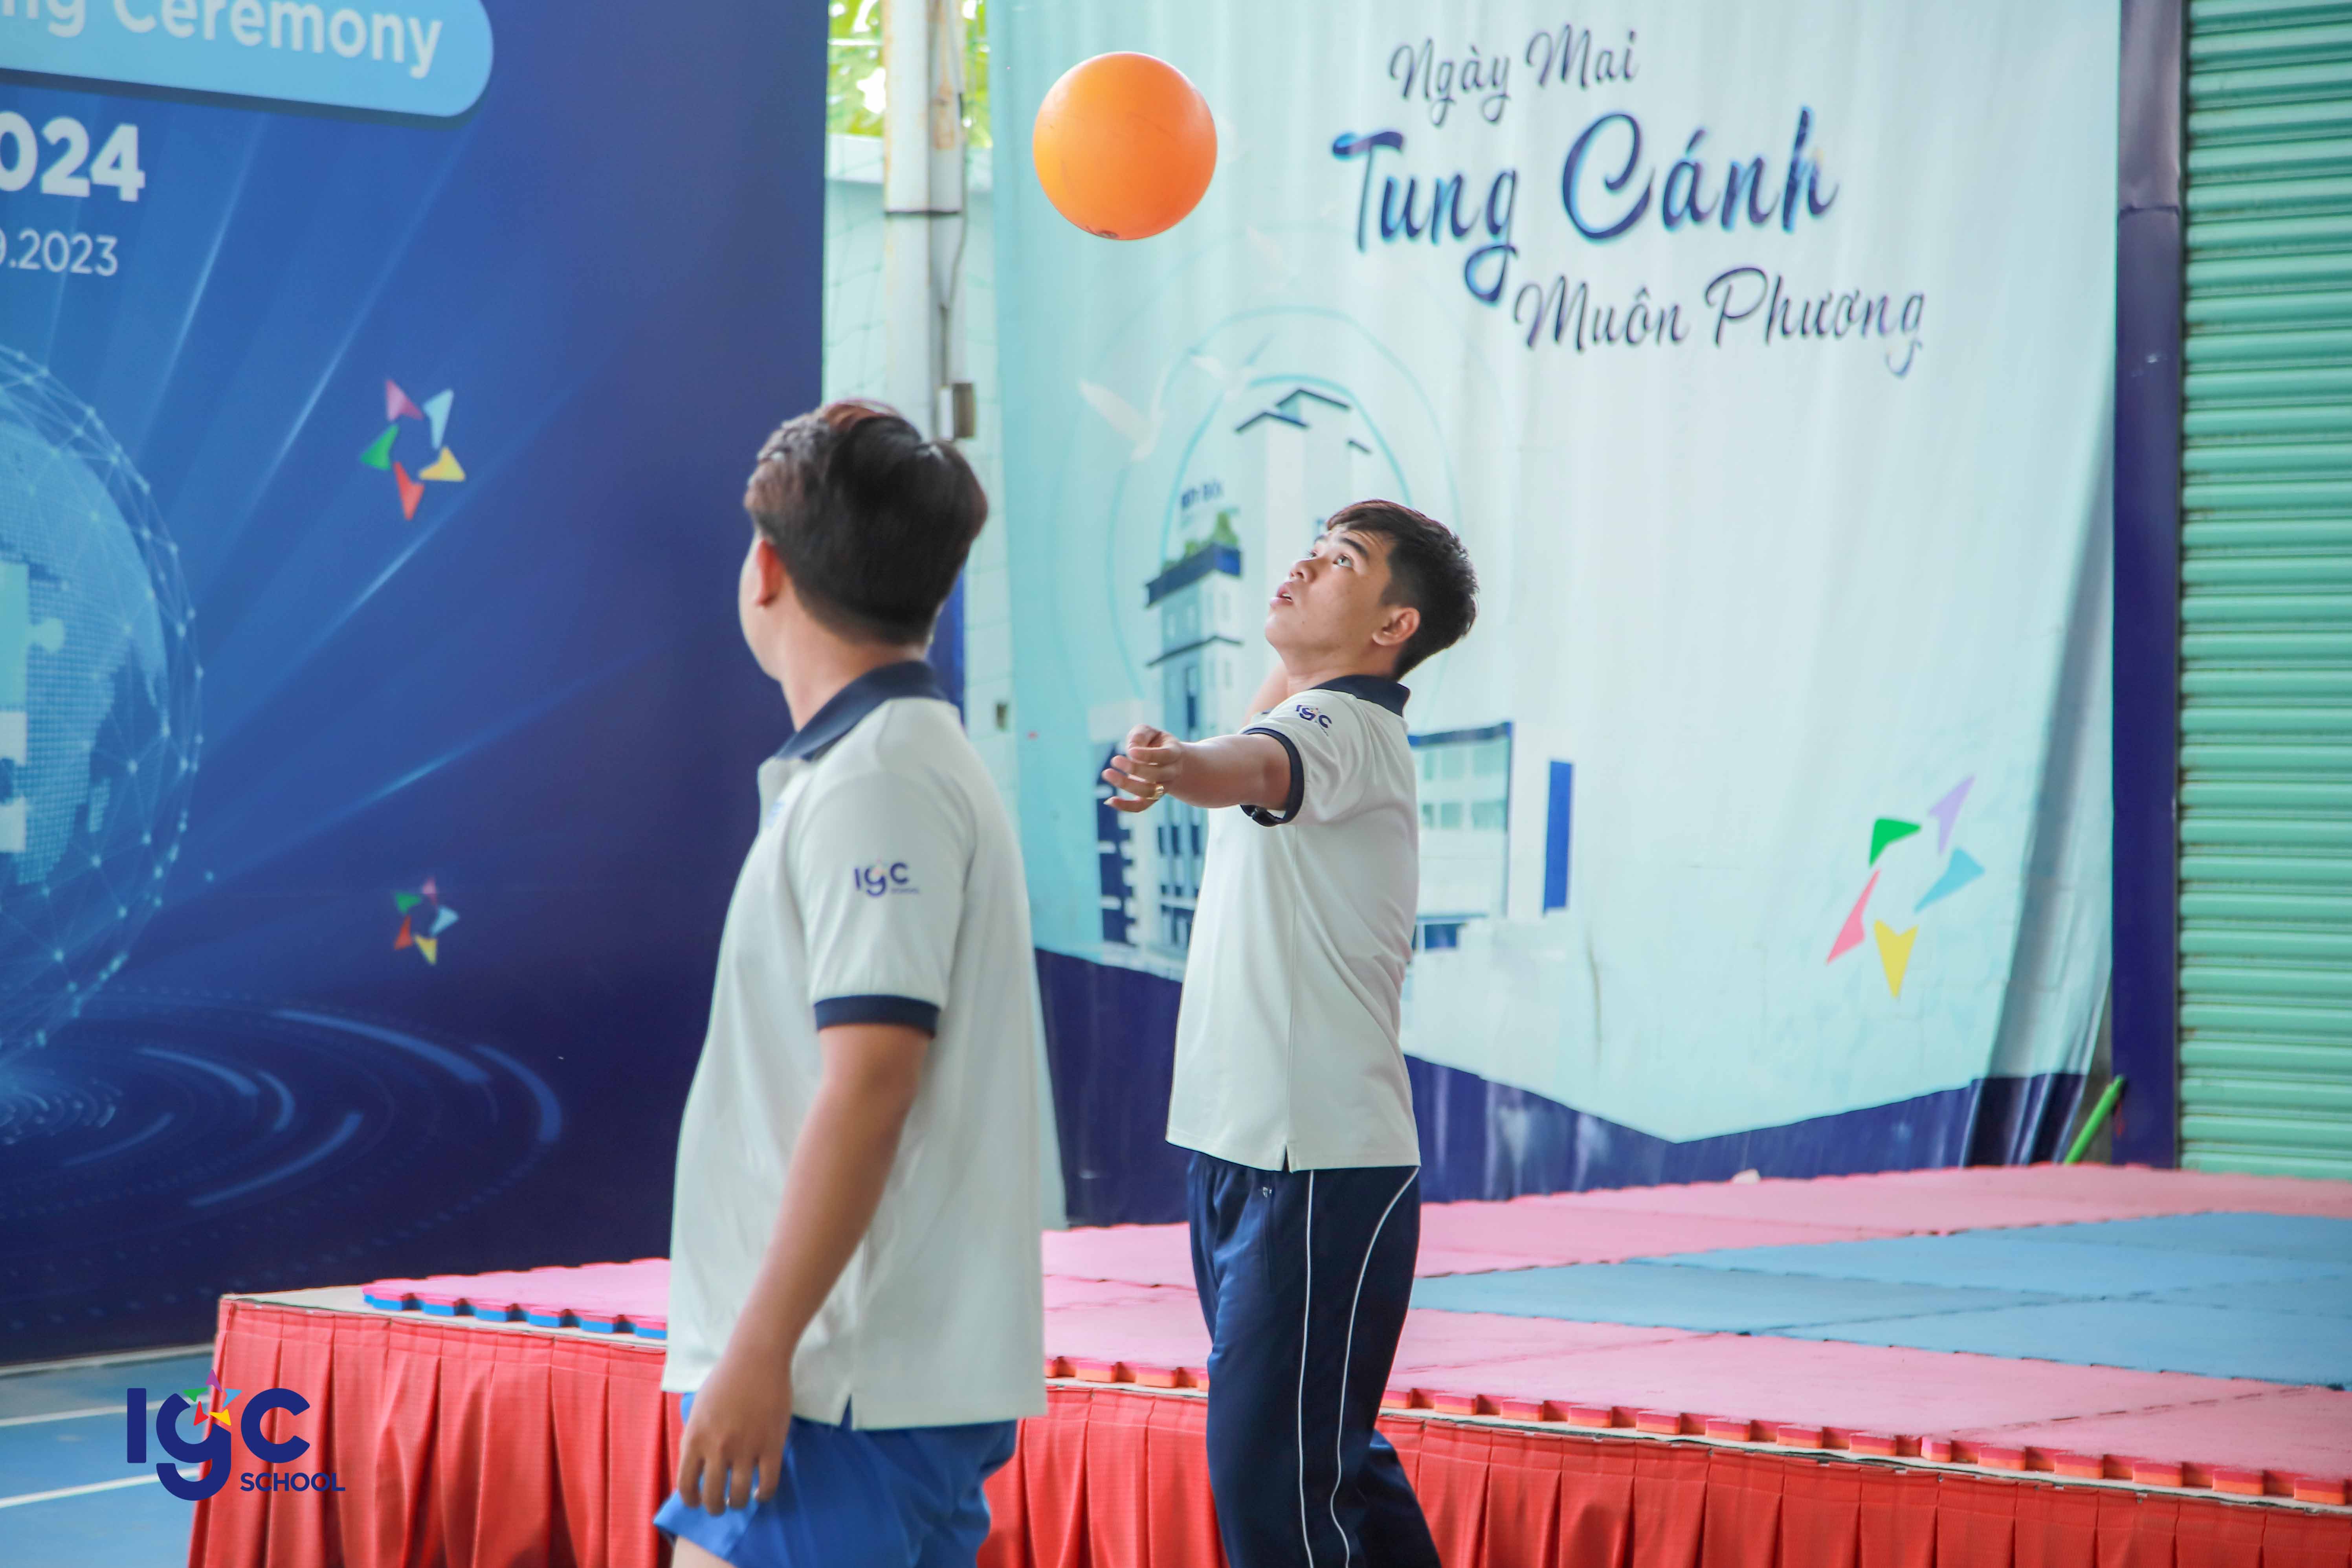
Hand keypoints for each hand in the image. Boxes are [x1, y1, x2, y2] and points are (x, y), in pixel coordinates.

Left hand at [676, 1348, 792, 1515]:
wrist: (756, 1358)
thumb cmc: (725, 1380)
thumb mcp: (698, 1409)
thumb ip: (694, 1438)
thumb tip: (694, 1466)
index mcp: (694, 1438)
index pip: (686, 1485)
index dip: (691, 1500)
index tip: (697, 1502)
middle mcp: (717, 1448)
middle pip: (712, 1497)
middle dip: (715, 1507)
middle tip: (720, 1505)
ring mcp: (746, 1448)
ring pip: (738, 1495)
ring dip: (737, 1503)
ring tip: (740, 1499)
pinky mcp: (772, 1445)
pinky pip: (767, 1483)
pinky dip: (763, 1494)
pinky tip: (760, 1491)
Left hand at [1101, 725, 1182, 812]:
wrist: (1167, 760)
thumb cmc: (1154, 742)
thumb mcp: (1149, 732)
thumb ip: (1140, 735)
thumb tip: (1131, 749)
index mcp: (1174, 753)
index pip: (1164, 756)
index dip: (1148, 755)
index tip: (1130, 750)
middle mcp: (1171, 772)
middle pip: (1156, 775)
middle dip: (1134, 768)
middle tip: (1115, 759)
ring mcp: (1163, 787)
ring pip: (1147, 792)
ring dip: (1126, 784)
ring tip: (1107, 773)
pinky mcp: (1151, 797)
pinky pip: (1141, 806)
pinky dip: (1125, 806)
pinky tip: (1109, 801)